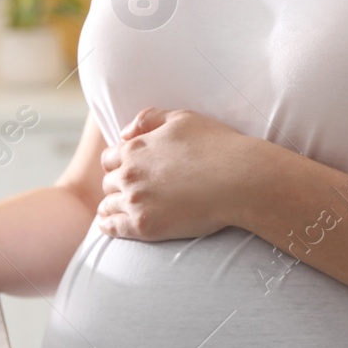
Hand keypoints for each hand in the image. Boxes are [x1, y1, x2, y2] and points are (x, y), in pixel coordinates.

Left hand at [97, 108, 264, 240]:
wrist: (240, 180)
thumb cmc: (217, 146)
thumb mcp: (182, 119)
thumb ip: (148, 119)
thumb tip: (124, 133)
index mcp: (135, 149)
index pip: (109, 159)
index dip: (117, 165)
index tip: (126, 172)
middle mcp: (129, 174)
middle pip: (108, 183)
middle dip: (117, 186)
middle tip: (129, 193)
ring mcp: (135, 201)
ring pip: (108, 206)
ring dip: (111, 207)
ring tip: (117, 212)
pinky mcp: (144, 226)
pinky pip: (113, 228)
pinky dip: (108, 226)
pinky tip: (110, 226)